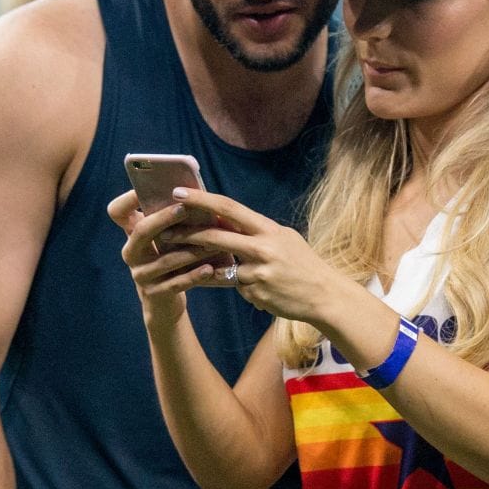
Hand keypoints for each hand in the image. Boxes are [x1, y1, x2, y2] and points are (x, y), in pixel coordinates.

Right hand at [107, 191, 227, 331]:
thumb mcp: (166, 240)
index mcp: (132, 234)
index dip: (127, 199)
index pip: (117, 212)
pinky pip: (175, 283)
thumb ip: (173, 220)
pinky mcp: (154, 293)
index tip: (145, 188)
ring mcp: (140, 274)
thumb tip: (197, 193)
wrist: (164, 302)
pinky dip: (194, 275)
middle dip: (163, 218)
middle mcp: (131, 252)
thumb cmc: (171, 260)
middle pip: (141, 231)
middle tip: (185, 209)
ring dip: (190, 251)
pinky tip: (209, 269)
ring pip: (164, 260)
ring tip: (213, 243)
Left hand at [153, 188, 347, 325]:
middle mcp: (263, 248)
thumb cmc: (302, 264)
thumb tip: (224, 220)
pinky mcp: (256, 294)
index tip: (179, 193)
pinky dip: (234, 286)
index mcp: (268, 229)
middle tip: (164, 231)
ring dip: (206, 265)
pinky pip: (234, 288)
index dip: (201, 200)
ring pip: (221, 267)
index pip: (229, 208)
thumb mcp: (283, 239)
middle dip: (186, 234)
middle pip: (216, 237)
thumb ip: (254, 231)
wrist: (324, 295)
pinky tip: (246, 288)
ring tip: (198, 263)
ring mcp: (259, 272)